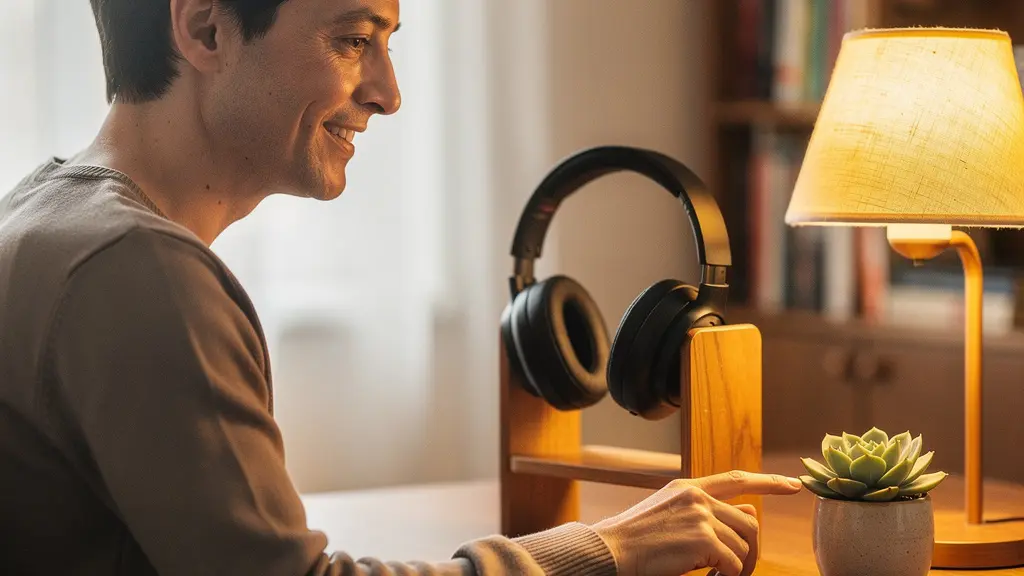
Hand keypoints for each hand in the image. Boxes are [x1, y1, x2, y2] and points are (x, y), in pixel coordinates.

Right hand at [590, 470, 801, 575]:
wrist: (609, 551)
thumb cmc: (635, 541)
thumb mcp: (672, 518)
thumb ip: (709, 513)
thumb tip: (749, 509)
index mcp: (687, 488)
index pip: (736, 479)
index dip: (768, 482)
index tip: (794, 484)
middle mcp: (697, 498)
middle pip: (748, 521)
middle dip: (751, 548)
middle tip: (737, 571)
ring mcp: (701, 516)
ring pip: (743, 545)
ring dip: (737, 567)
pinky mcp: (702, 539)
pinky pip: (733, 564)